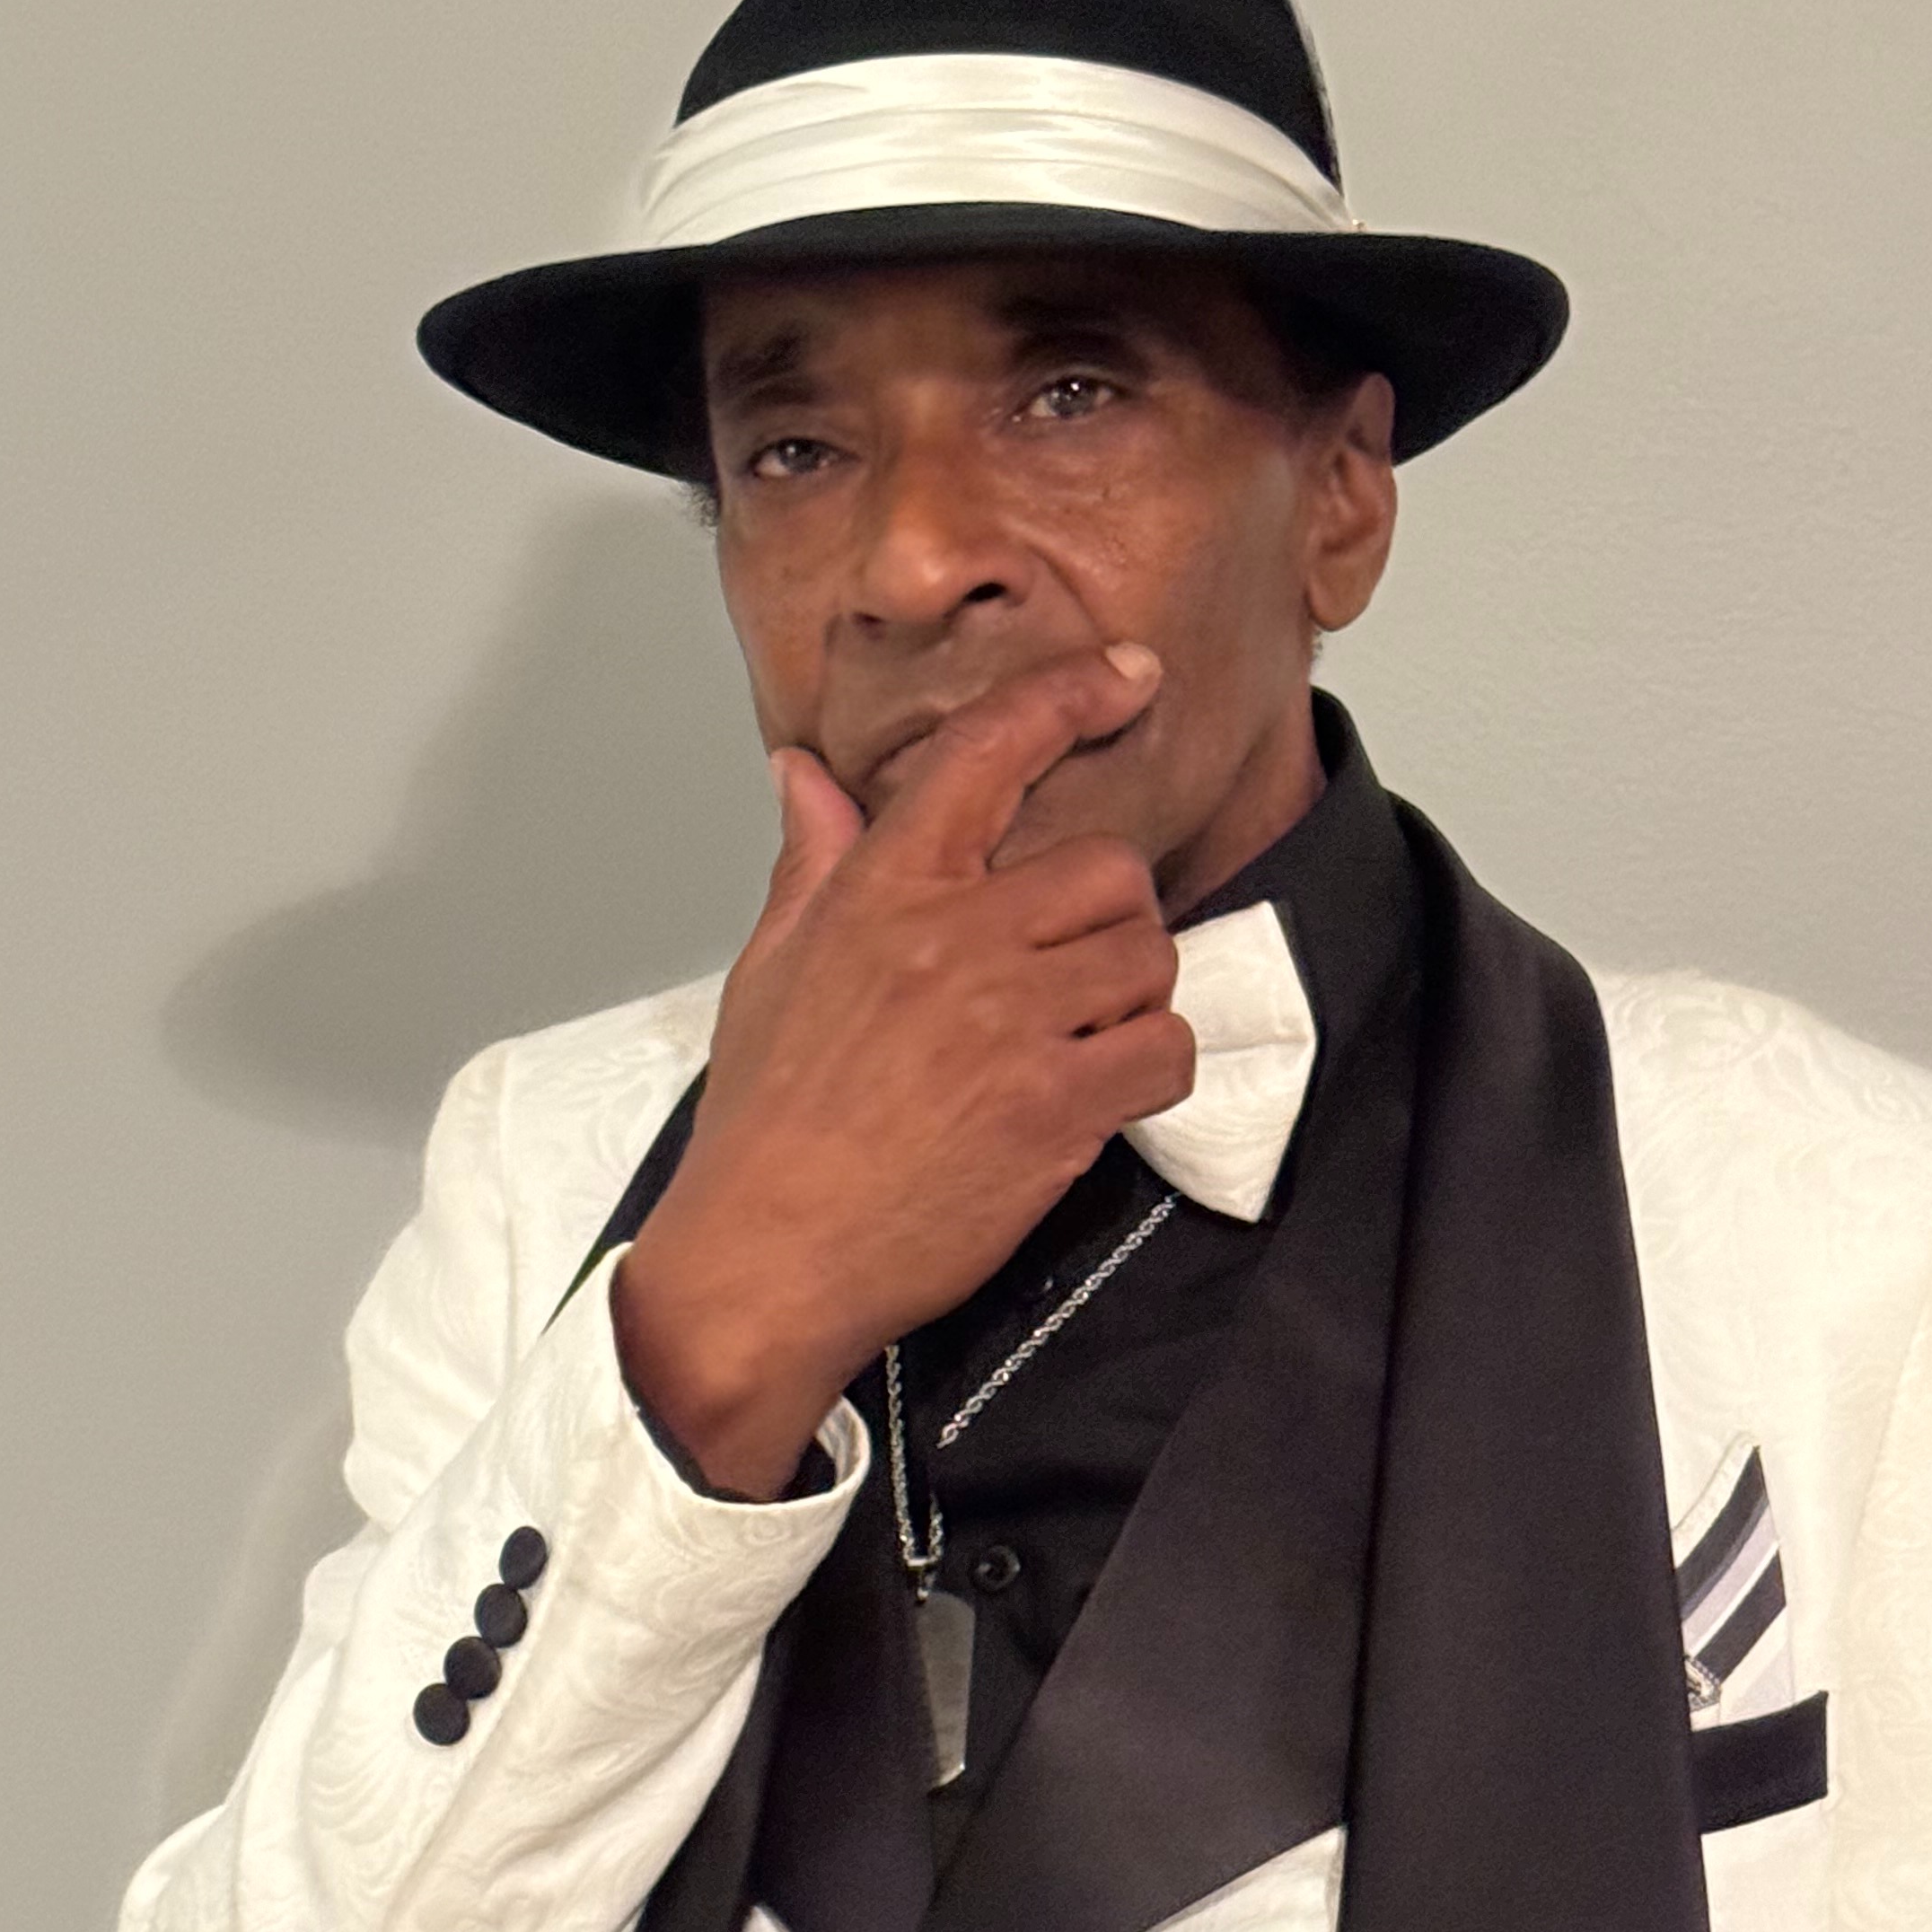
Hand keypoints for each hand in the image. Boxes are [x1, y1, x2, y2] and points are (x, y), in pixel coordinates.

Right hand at [613, 644, 1194, 1497]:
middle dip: (1111, 916)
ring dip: (1134, 996)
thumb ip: (812, 861)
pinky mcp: (1057, 1109)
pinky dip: (1153, 1069)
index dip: (1072, 696)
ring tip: (1078, 1039)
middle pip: (1109, 869)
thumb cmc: (767, 1125)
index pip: (990, 752)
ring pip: (1148, 956)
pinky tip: (1102, 1094)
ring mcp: (1011, 1023)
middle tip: (1075, 969)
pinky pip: (1164, 1051)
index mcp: (882, 890)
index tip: (1128, 676)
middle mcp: (954, 939)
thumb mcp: (770, 969)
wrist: (769, 1255)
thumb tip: (805, 774)